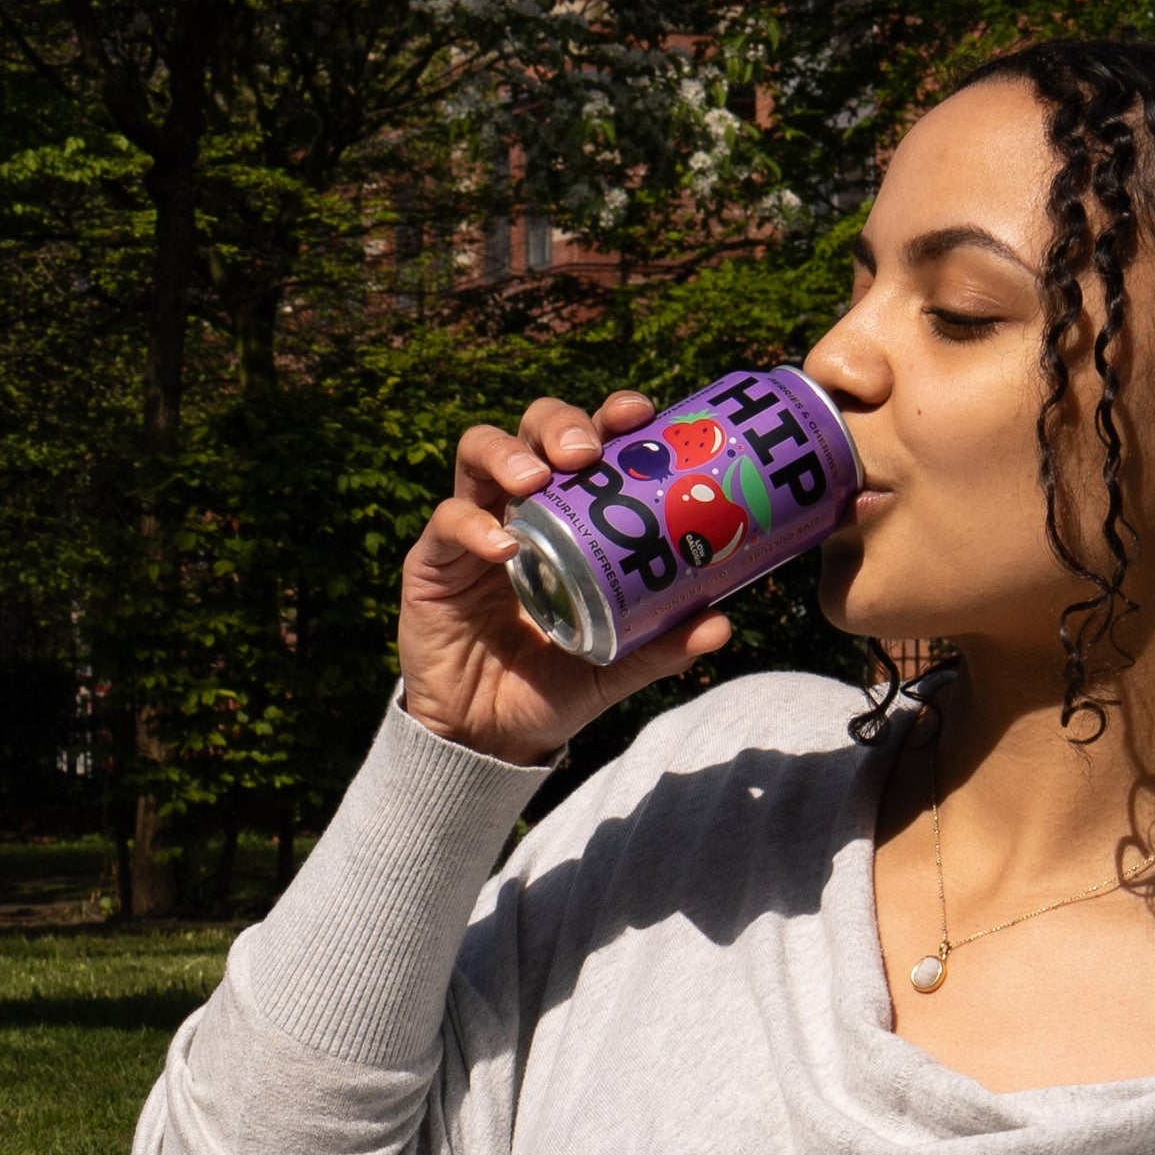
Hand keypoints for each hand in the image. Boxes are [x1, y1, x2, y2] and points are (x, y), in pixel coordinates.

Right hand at [398, 391, 732, 765]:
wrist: (486, 740)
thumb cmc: (551, 690)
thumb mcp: (612, 666)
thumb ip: (659, 645)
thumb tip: (721, 622)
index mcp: (569, 519)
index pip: (587, 445)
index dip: (609, 417)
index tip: (638, 414)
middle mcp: (520, 510)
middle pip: (532, 429)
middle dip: (559, 424)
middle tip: (585, 452)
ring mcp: (472, 531)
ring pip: (477, 452)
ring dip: (507, 452)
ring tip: (536, 478)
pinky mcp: (432, 563)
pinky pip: (447, 523)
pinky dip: (472, 526)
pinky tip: (503, 549)